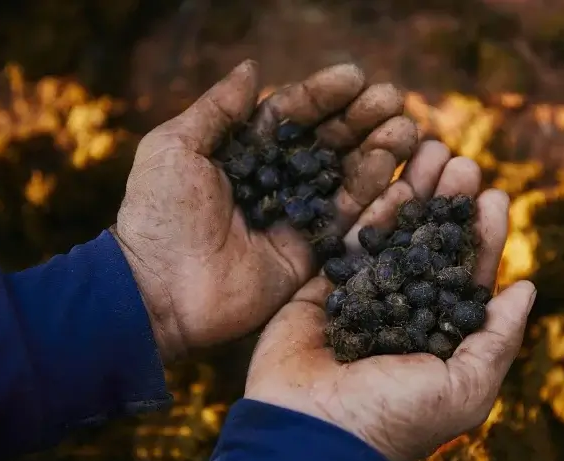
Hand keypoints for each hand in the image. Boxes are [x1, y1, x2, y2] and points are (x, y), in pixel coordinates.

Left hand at [112, 60, 417, 359]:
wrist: (159, 291)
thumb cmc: (159, 214)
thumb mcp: (176, 148)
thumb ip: (218, 109)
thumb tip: (251, 67)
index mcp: (245, 154)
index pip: (292, 116)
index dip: (323, 95)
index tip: (356, 76)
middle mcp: (275, 183)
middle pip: (327, 145)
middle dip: (360, 120)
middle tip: (393, 100)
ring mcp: (294, 220)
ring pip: (345, 180)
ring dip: (376, 153)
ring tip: (404, 130)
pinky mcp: (308, 255)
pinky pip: (347, 223)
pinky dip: (374, 198)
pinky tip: (394, 170)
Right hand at [244, 142, 536, 460]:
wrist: (310, 427)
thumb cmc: (392, 414)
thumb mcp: (465, 388)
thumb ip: (496, 338)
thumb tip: (527, 288)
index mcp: (437, 334)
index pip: (467, 276)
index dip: (482, 236)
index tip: (494, 197)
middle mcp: (401, 310)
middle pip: (429, 246)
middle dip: (448, 204)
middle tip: (463, 163)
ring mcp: (361, 296)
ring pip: (391, 235)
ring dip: (412, 194)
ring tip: (429, 152)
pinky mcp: (322, 287)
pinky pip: (349, 242)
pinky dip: (369, 211)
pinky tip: (390, 180)